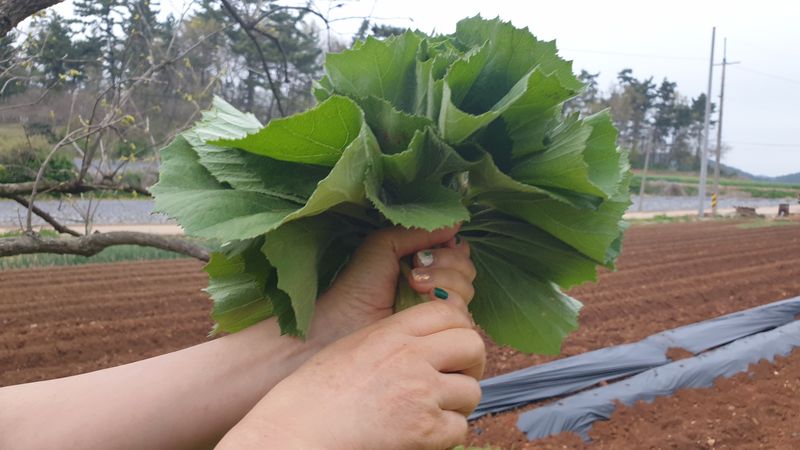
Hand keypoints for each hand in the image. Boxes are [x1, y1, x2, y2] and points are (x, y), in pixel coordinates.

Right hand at [216, 297, 485, 449]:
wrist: (294, 434)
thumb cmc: (312, 396)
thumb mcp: (352, 348)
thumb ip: (393, 341)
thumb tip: (430, 346)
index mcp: (391, 332)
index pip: (450, 313)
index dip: (458, 330)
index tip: (452, 348)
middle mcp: (411, 356)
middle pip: (473, 345)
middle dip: (471, 365)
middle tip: (455, 380)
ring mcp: (421, 392)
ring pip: (471, 391)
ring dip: (457, 405)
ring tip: (431, 413)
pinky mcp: (424, 430)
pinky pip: (459, 428)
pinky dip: (445, 435)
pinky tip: (419, 436)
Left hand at [315, 225, 475, 341]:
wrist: (345, 323)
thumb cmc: (358, 285)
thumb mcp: (385, 245)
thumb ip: (419, 232)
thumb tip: (456, 222)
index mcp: (424, 265)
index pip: (457, 252)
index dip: (449, 248)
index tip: (424, 251)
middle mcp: (436, 287)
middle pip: (467, 270)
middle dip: (446, 264)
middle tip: (416, 267)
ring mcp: (438, 313)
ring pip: (467, 291)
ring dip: (442, 281)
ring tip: (413, 284)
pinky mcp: (440, 335)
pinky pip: (462, 314)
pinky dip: (444, 300)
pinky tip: (421, 300)